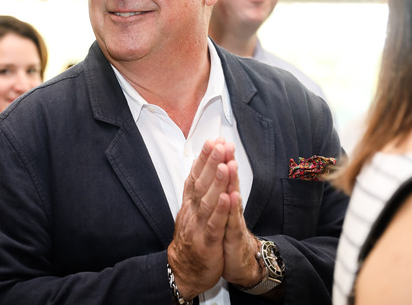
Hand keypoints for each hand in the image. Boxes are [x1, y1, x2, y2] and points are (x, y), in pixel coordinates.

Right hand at [167, 138, 232, 298]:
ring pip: (208, 201)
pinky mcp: (208, 242)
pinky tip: (228, 198)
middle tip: (219, 144)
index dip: (204, 158)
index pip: (195, 176)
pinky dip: (221, 211)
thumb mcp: (191, 212)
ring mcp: (199, 226)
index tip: (213, 140)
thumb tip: (201, 168)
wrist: (184, 272)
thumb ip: (196, 192)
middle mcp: (192, 211)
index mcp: (190, 203)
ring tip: (225, 164)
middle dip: (211, 163)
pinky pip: (215, 224)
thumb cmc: (192, 239)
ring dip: (217, 182)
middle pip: (201, 183)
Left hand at [221, 151, 263, 286]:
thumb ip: (217, 192)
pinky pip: (233, 221)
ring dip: (230, 181)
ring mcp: (233, 220)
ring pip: (232, 197)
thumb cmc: (227, 235)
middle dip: (224, 162)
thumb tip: (213, 172)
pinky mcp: (234, 236)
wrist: (240, 263)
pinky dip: (231, 209)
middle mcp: (230, 206)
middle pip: (228, 181)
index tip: (214, 140)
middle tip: (224, 143)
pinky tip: (231, 196)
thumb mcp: (219, 212)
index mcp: (222, 200)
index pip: (219, 176)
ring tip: (229, 164)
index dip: (216, 159)